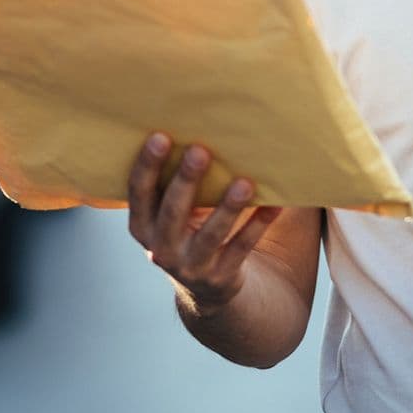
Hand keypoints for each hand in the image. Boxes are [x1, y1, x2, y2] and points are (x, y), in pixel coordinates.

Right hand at [125, 132, 282, 311]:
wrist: (206, 286)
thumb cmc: (187, 228)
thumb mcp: (170, 214)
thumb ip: (174, 183)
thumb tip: (200, 126)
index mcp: (142, 226)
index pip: (139, 193)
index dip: (147, 166)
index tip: (160, 136)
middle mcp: (160, 248)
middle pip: (173, 212)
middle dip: (186, 181)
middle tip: (199, 150)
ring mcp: (190, 266)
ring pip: (210, 234)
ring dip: (228, 207)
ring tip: (243, 182)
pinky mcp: (221, 276)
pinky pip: (241, 247)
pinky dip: (258, 225)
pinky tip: (274, 205)